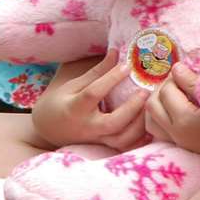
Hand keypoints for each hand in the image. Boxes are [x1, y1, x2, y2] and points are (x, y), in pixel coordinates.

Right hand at [32, 49, 150, 149]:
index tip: (126, 66)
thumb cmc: (62, 102)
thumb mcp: (74, 84)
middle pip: (113, 123)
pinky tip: (149, 124)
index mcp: (75, 107)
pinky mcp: (103, 146)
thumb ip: (97, 72)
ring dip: (139, 125)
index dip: (111, 79)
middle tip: (145, 91)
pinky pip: (124, 147)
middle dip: (131, 108)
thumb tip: (116, 52)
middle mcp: (87, 126)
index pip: (94, 93)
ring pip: (121, 140)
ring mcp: (96, 139)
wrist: (49, 129)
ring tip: (149, 107)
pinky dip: (138, 139)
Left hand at [143, 64, 199, 165]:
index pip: (165, 92)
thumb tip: (175, 69)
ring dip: (161, 106)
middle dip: (162, 90)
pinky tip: (186, 107)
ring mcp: (184, 146)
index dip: (175, 77)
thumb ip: (194, 82)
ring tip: (180, 94)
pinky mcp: (191, 149)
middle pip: (152, 109)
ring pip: (154, 124)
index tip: (190, 70)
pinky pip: (166, 133)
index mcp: (185, 123)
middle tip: (181, 81)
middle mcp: (179, 137)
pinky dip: (167, 118)